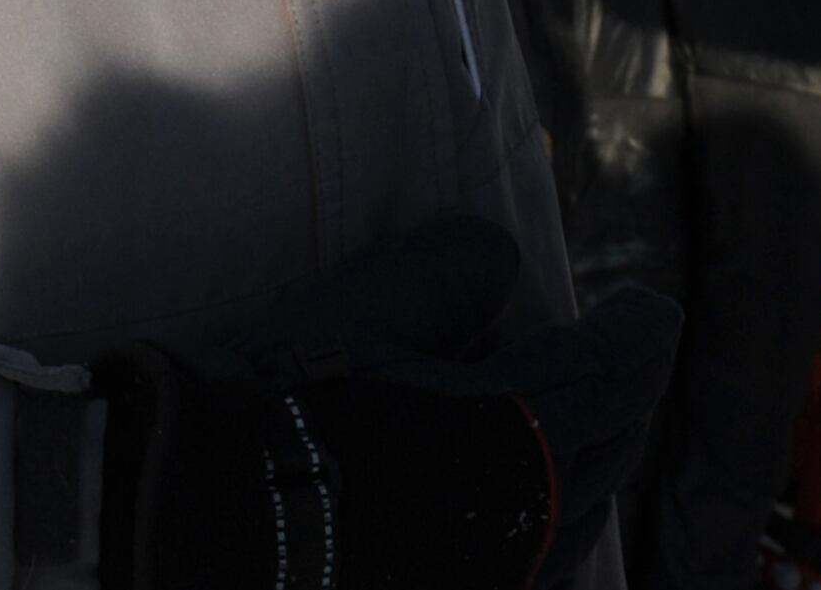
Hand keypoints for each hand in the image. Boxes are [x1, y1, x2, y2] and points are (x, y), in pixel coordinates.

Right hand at [99, 217, 677, 589]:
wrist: (173, 523)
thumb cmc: (272, 400)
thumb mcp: (366, 305)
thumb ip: (454, 270)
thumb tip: (499, 263)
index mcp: (526, 433)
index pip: (624, 368)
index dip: (640, 330)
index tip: (647, 309)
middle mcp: (526, 528)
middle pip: (609, 455)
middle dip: (614, 402)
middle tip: (601, 364)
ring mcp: (485, 586)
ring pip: (567, 530)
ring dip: (573, 478)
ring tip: (543, 440)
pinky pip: (515, 575)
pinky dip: (521, 537)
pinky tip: (480, 513)